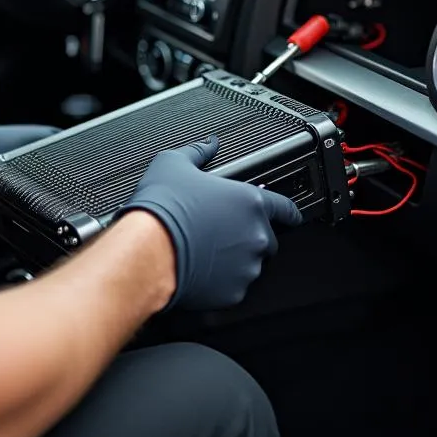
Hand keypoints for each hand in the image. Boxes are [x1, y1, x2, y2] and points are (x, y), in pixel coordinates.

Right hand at [119, 135, 301, 310]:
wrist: (147, 250)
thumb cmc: (163, 209)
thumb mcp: (175, 163)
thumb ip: (199, 152)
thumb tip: (208, 144)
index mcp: (249, 202)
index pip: (286, 208)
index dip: (287, 212)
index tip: (288, 216)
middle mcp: (256, 235)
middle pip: (267, 239)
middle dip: (248, 236)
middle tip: (218, 231)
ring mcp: (247, 267)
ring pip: (249, 264)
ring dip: (234, 259)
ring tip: (203, 250)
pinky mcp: (233, 292)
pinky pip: (233, 286)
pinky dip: (220, 280)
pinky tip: (198, 268)